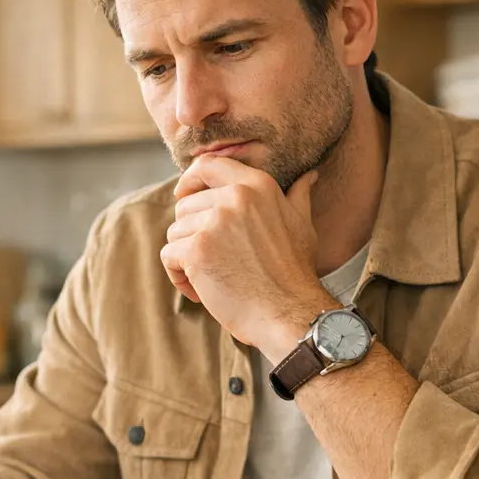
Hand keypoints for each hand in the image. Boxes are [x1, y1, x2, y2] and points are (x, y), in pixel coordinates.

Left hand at [161, 155, 330, 355]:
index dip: (189, 180)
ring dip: (185, 257)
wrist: (289, 313)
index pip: (208, 165)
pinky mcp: (196, 249)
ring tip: (209, 278)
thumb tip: (310, 175)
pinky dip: (178, 276)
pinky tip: (199, 291)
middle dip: (191, 234)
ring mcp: (214, 222)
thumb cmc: (294, 274)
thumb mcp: (301, 224)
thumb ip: (297, 195)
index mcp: (257, 186)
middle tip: (212, 260)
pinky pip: (169, 255)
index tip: (184, 196)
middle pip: (186, 205)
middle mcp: (234, 197)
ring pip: (175, 232)